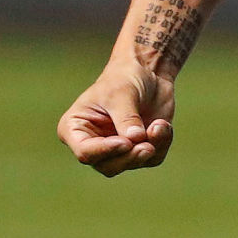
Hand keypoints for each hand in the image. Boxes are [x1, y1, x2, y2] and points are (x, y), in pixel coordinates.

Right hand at [57, 60, 176, 177]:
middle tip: (147, 145)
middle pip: (108, 166)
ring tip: (159, 125)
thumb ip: (127, 118)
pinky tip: (162, 125)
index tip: (126, 142)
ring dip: (149, 147)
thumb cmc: (124, 77)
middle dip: (130, 156)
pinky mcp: (138, 150)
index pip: (85, 152)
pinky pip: (151, 159)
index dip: (105, 151)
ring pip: (130, 164)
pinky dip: (161, 143)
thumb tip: (136, 140)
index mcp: (75, 128)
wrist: (147, 71)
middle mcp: (93, 144)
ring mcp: (116, 149)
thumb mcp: (122, 93)